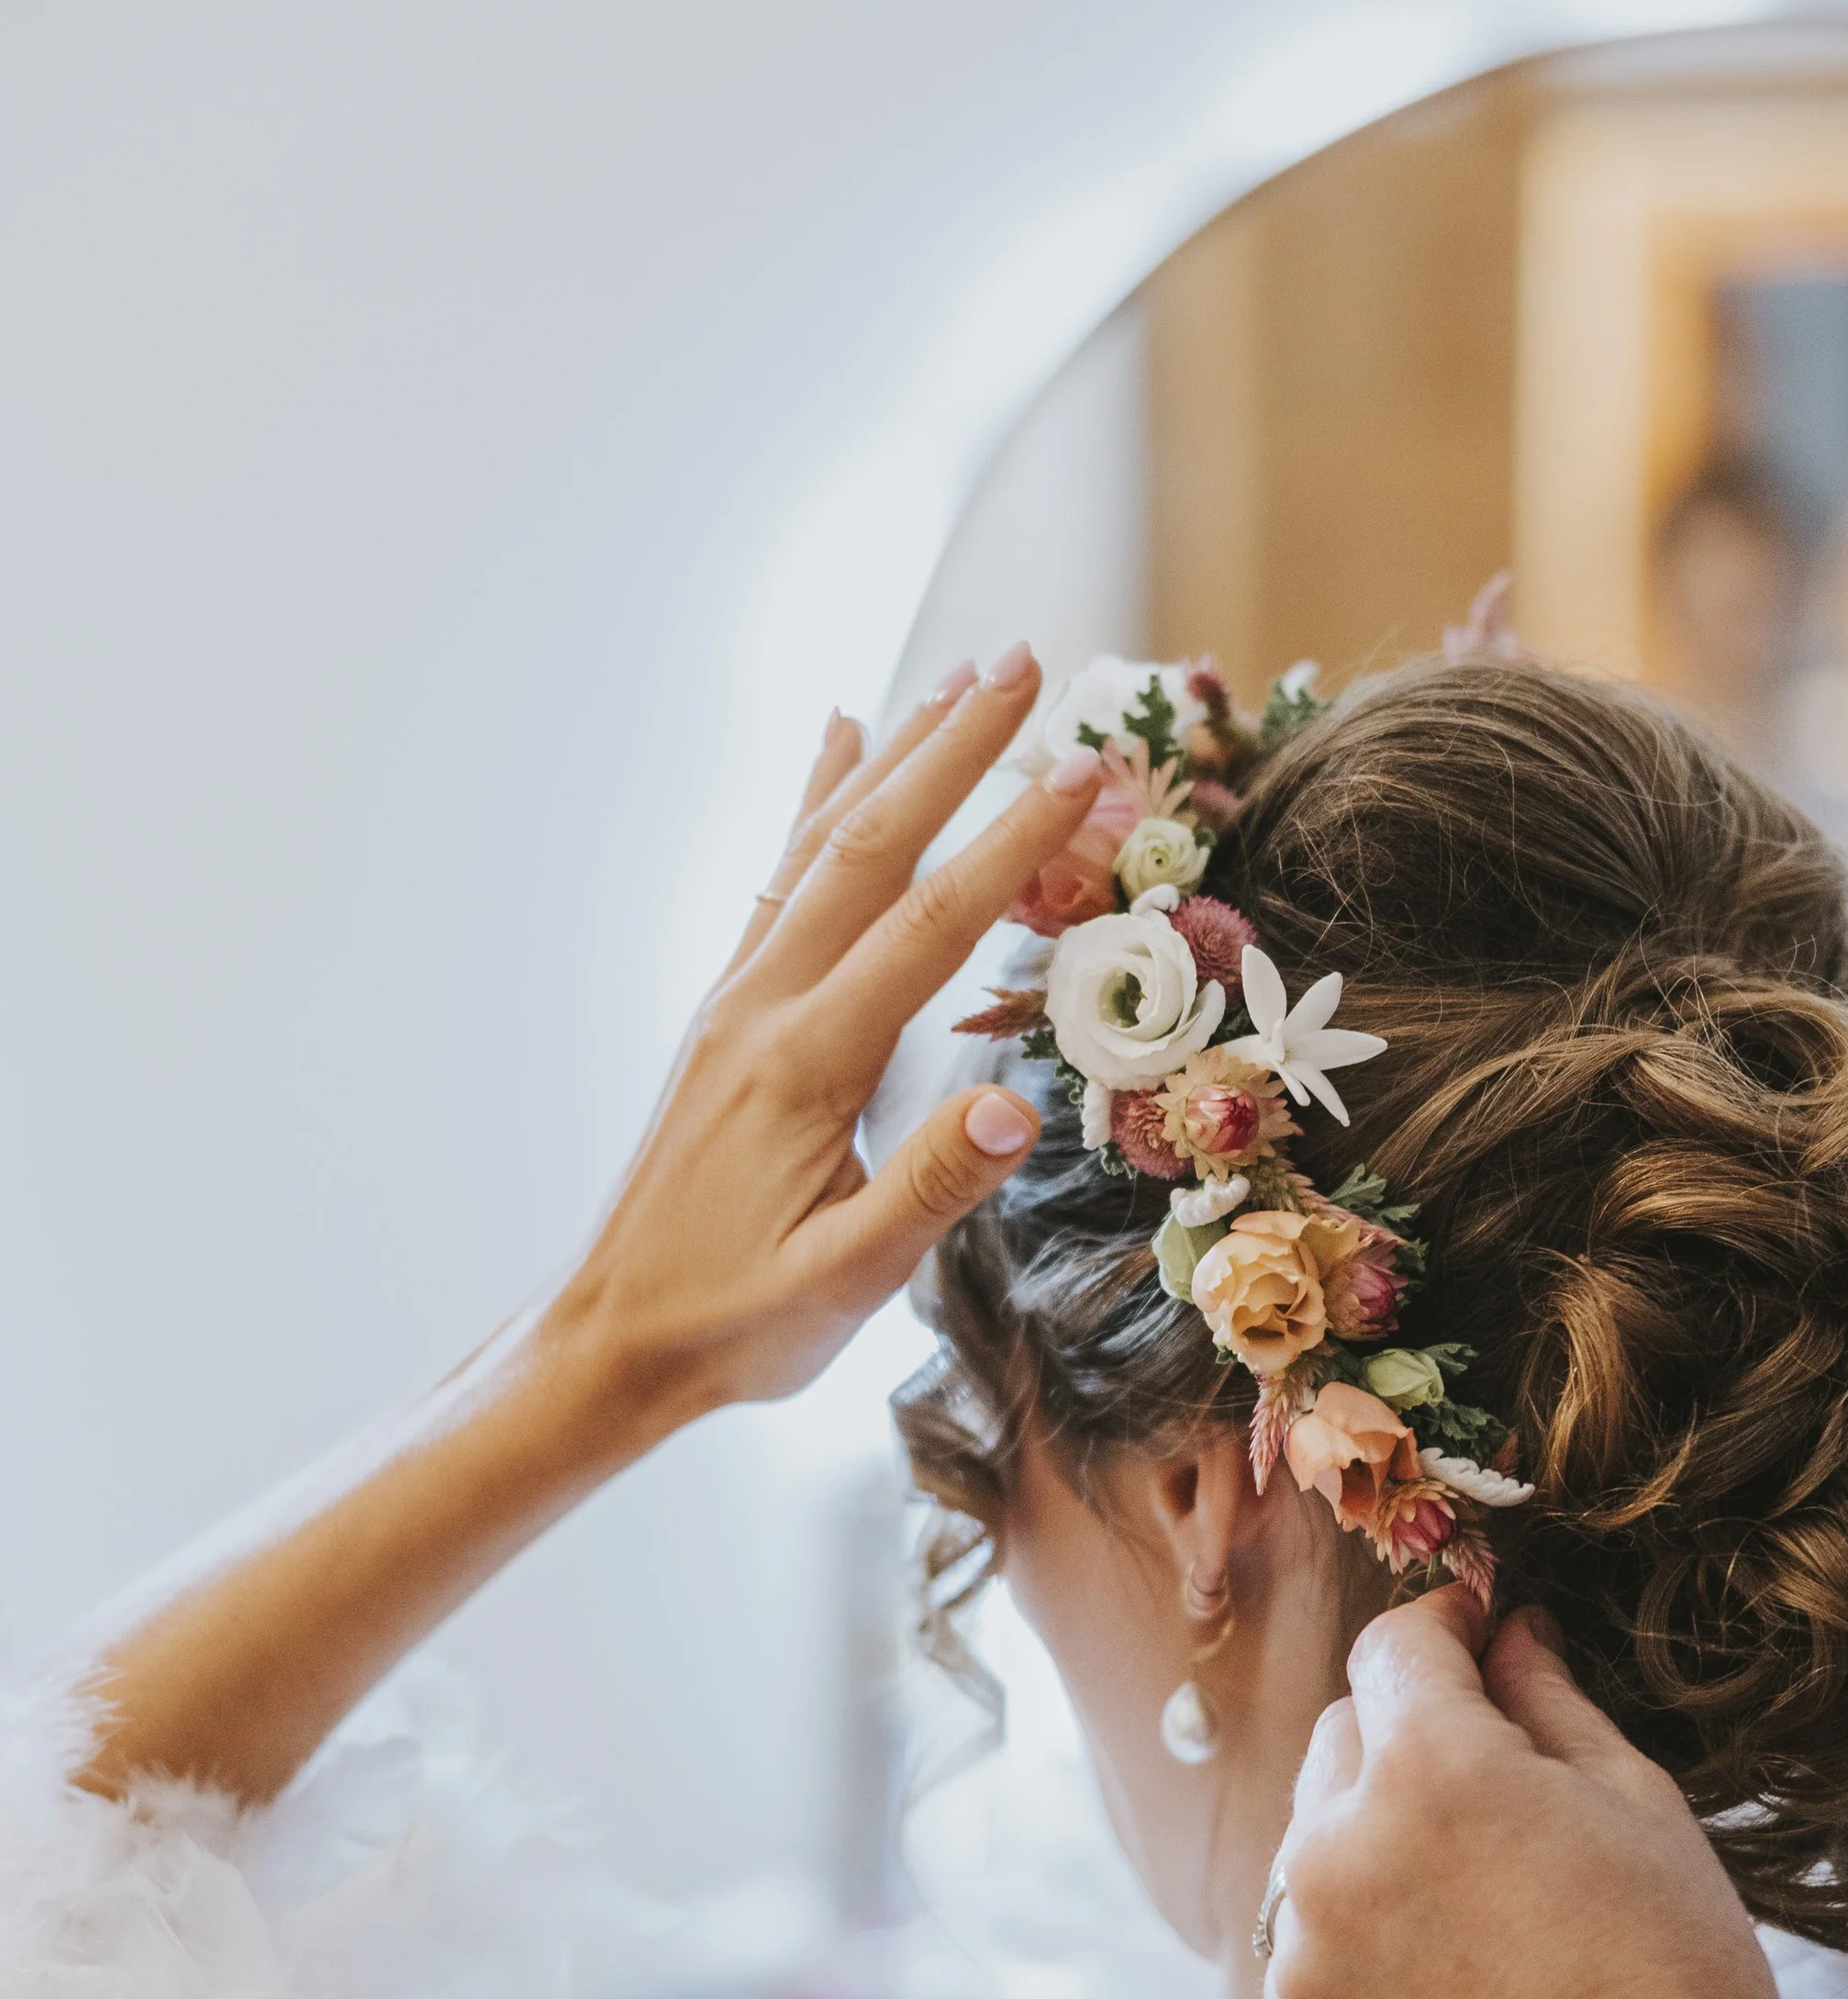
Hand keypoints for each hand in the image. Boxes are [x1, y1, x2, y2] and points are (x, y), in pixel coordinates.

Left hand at [542, 651, 1099, 1429]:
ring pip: (824, 844)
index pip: (931, 926)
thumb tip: (1017, 1104)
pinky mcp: (727, 1013)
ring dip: (897, 754)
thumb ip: (931, 1190)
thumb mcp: (846, 1283)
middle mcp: (764, 1004)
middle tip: (1028, 658)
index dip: (1014, 842)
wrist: (611, 1339)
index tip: (1086, 766)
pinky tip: (842, 736)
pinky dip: (818, 796)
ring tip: (962, 676)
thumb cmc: (737, 1324)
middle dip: (954, 747)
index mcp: (805, 1061)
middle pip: (872, 844)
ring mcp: (738, 999)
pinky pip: (781, 876)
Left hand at [1268, 1587, 1804, 1998]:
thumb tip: (1507, 1633)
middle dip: (1406, 1736)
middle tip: (1494, 1782)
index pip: (1393, 1649)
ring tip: (1475, 1900)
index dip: (1441, 1629)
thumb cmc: (1674, 1968)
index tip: (1477, 1634)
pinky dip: (1360, 1944)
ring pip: (1313, 1845)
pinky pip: (1310, 1949)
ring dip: (1373, 1841)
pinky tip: (1448, 1979)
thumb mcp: (1634, 1799)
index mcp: (1425, 1770)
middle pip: (1340, 1738)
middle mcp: (1333, 1852)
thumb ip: (1547, 1701)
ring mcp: (1304, 1955)